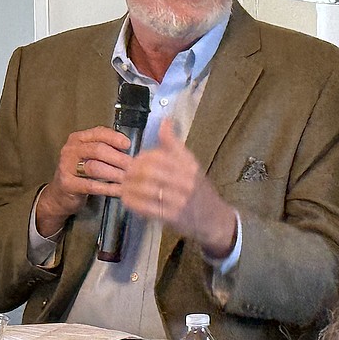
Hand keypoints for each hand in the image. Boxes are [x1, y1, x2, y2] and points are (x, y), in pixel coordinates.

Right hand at [35, 126, 134, 236]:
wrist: (60, 194)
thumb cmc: (81, 173)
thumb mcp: (92, 156)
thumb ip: (107, 149)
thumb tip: (131, 150)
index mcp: (78, 139)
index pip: (98, 133)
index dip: (115, 138)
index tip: (128, 145)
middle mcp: (70, 150)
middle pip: (98, 150)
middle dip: (119, 159)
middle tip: (134, 167)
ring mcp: (66, 166)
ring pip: (95, 167)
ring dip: (115, 174)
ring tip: (129, 179)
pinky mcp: (67, 184)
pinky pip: (91, 185)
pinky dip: (109, 188)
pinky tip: (120, 190)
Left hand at [120, 118, 238, 258]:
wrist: (214, 218)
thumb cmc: (200, 189)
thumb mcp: (191, 164)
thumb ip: (174, 145)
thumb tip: (165, 121)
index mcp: (189, 167)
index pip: (159, 156)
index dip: (142, 157)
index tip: (136, 161)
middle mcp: (186, 182)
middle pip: (149, 172)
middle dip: (133, 172)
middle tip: (126, 174)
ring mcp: (179, 201)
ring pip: (145, 189)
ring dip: (130, 187)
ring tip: (124, 186)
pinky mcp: (172, 217)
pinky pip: (146, 207)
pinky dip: (133, 202)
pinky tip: (128, 199)